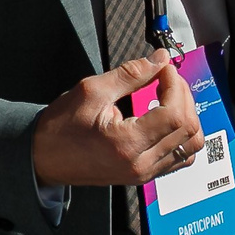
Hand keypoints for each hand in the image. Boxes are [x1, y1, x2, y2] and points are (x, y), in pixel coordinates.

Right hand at [31, 52, 203, 187]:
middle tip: (165, 79)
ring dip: (186, 116)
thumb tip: (159, 59)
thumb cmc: (60, 128)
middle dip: (183, 96)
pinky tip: (167, 118)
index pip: (175, 114)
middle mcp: (141, 164)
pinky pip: (180, 158)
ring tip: (168, 98)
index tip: (163, 70)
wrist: (43, 158)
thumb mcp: (92, 91)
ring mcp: (145, 173)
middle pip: (188, 129)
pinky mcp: (145, 175)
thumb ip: (130, 74)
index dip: (175, 85)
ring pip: (191, 145)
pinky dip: (181, 136)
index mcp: (127, 144)